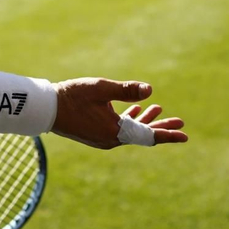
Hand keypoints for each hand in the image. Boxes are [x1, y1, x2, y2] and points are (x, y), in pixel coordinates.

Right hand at [52, 78, 188, 148]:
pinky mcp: (96, 133)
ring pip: (130, 130)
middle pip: (142, 134)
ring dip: (145, 119)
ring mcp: (102, 138)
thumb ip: (126, 90)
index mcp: (114, 132)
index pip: (148, 135)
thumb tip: (150, 90)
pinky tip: (135, 109)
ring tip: (160, 108)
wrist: (44, 108)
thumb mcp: (101, 89)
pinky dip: (129, 119)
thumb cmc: (71, 96)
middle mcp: (110, 139)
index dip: (167, 133)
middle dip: (160, 126)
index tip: (184, 134)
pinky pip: (119, 128)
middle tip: (180, 120)